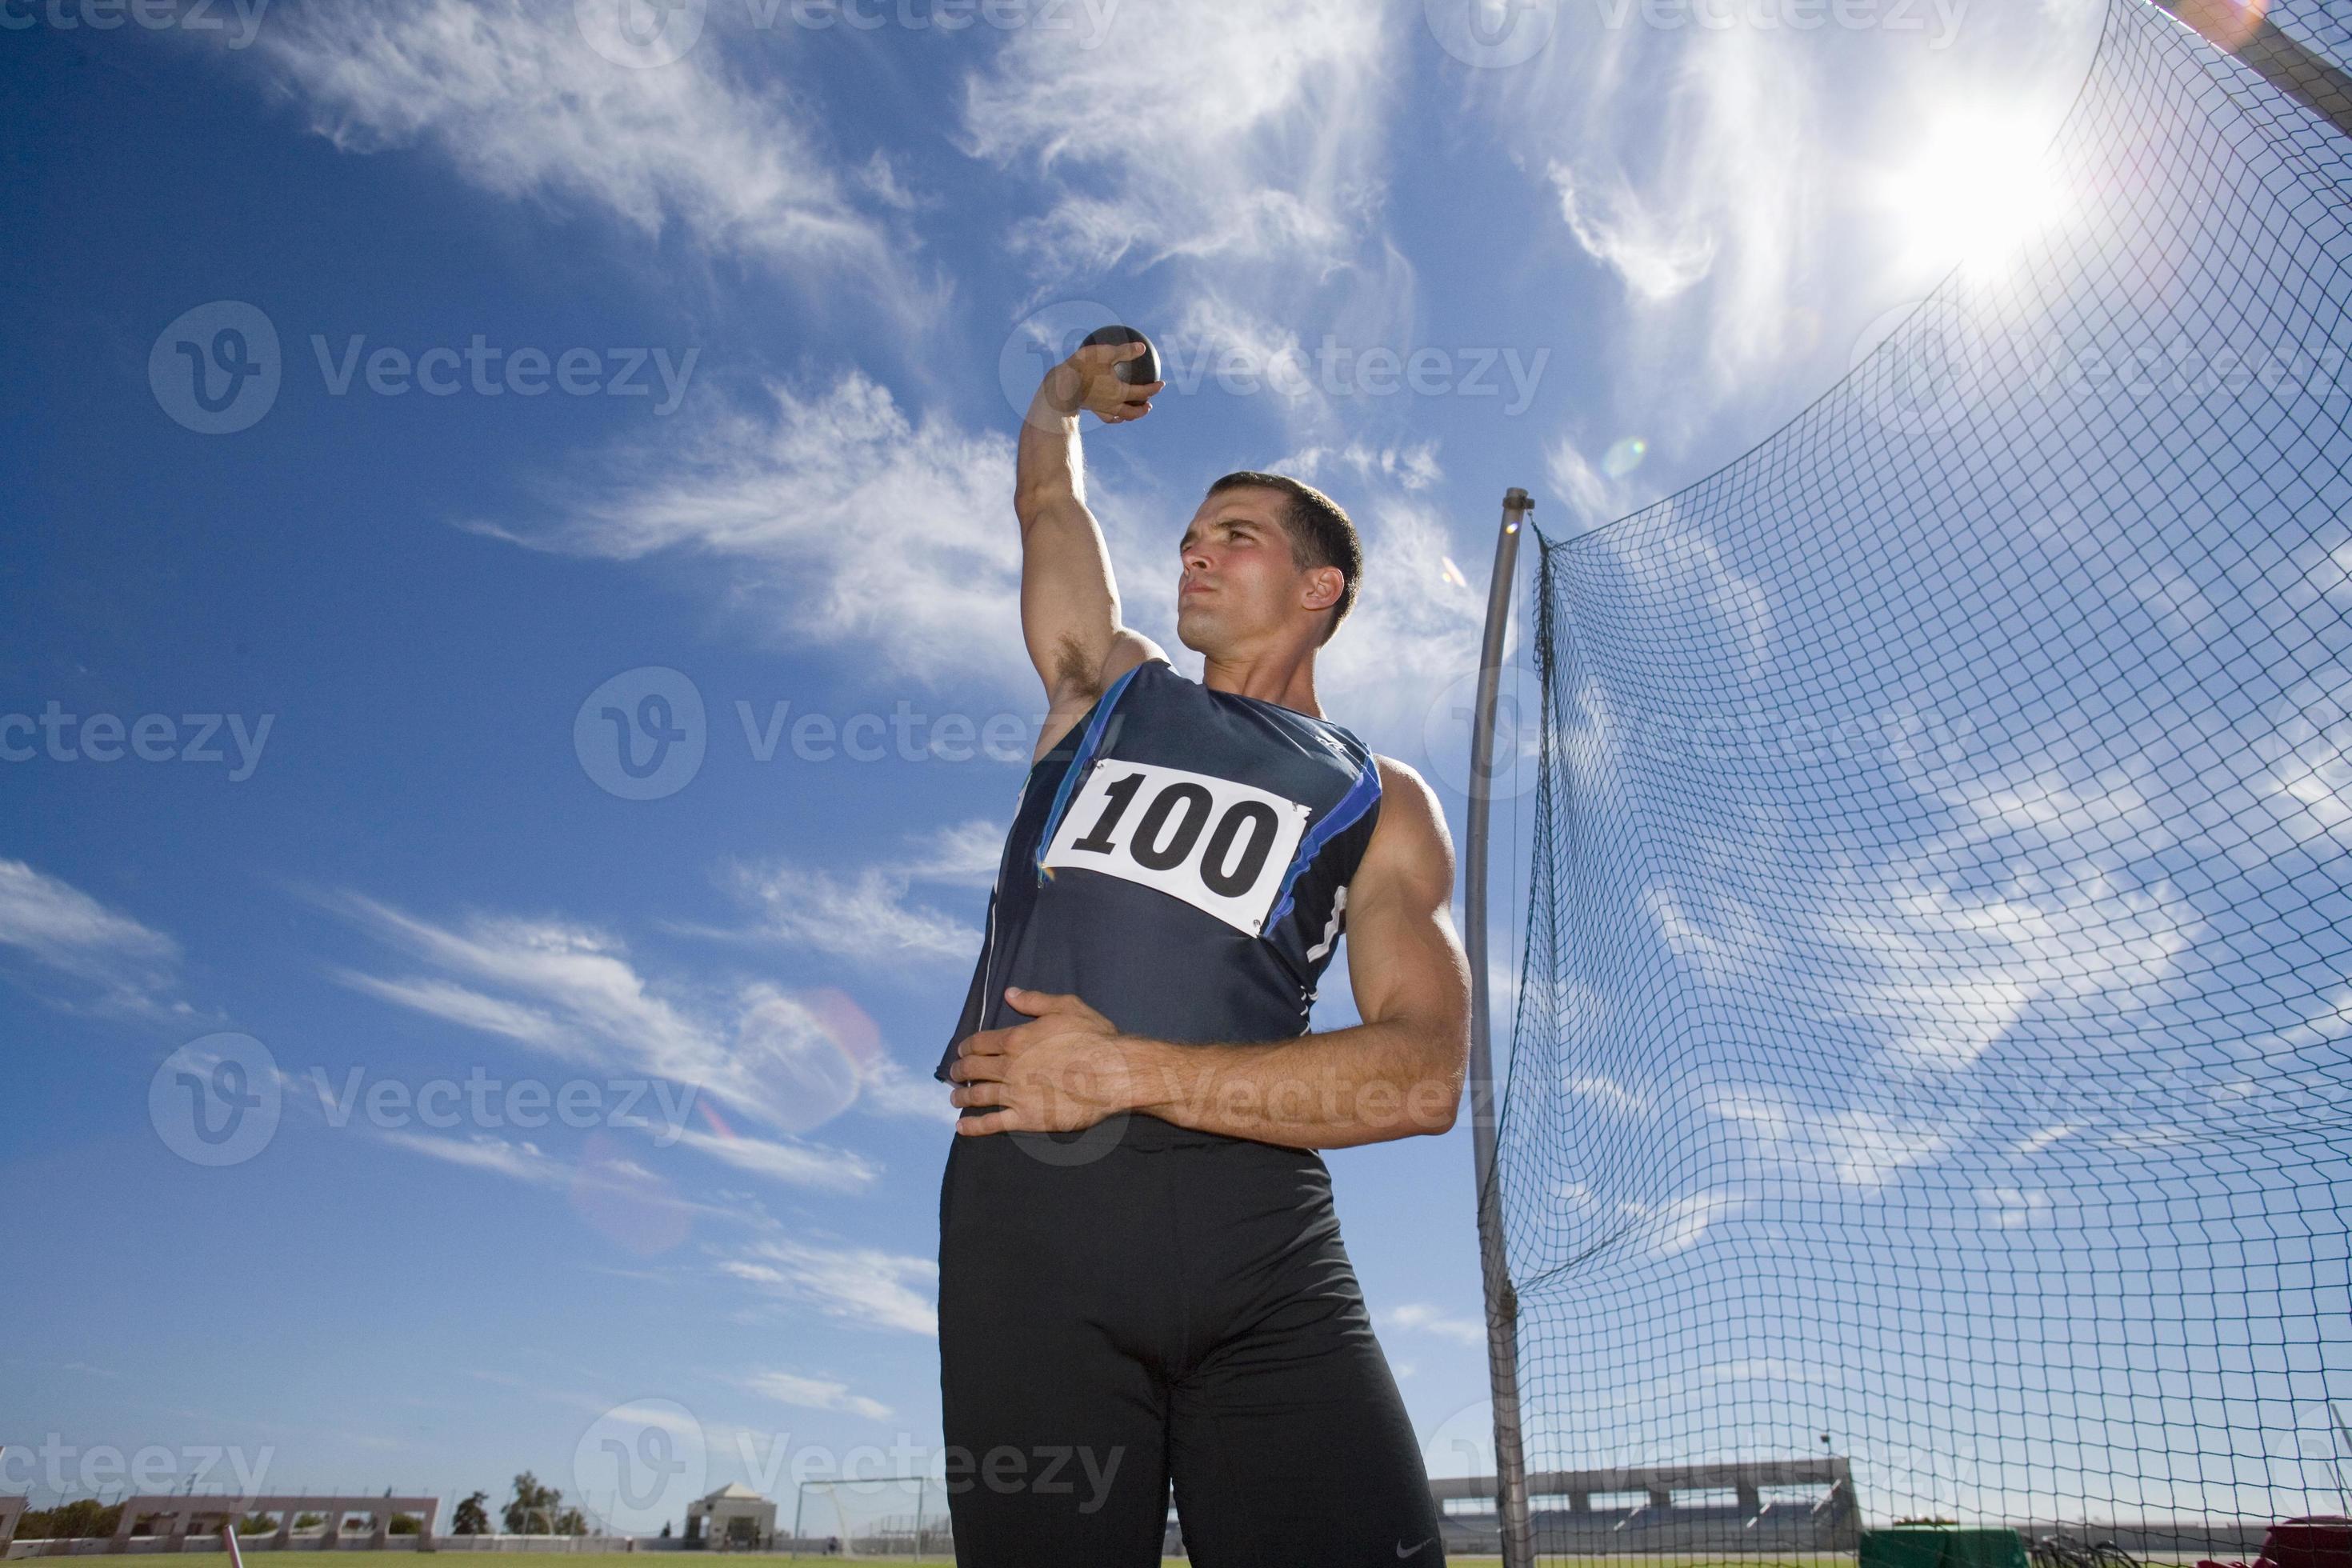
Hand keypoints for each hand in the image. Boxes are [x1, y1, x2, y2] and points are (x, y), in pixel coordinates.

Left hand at [946, 986, 1147, 1134]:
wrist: (1114, 1073)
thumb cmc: (1094, 1038)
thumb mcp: (1066, 1007)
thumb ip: (1034, 1001)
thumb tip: (1009, 993)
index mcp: (1016, 1039)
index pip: (980, 1043)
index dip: (967, 1047)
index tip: (962, 1051)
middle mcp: (1009, 1067)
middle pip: (974, 1070)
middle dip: (960, 1071)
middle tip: (954, 1073)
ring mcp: (1016, 1094)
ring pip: (978, 1096)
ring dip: (962, 1097)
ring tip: (955, 1097)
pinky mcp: (1027, 1118)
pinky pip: (993, 1123)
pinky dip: (974, 1126)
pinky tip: (961, 1127)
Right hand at [1039, 339, 1163, 425]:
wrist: (1061, 384)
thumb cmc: (1083, 367)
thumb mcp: (1105, 353)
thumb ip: (1125, 351)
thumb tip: (1142, 347)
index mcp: (1119, 392)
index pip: (1142, 392)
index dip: (1154, 388)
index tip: (1162, 384)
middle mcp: (1112, 404)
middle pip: (1133, 412)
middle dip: (1143, 409)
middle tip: (1149, 405)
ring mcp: (1101, 409)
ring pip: (1119, 417)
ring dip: (1128, 416)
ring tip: (1131, 413)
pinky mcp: (1090, 409)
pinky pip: (1104, 417)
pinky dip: (1111, 417)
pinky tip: (1108, 411)